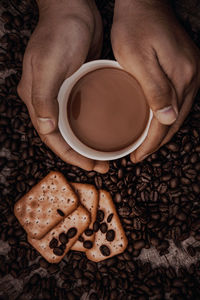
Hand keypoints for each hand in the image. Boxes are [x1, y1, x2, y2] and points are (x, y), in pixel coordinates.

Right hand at [17, 0, 108, 172]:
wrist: (74, 9)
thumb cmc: (59, 33)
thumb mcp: (48, 65)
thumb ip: (43, 97)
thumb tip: (47, 128)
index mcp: (37, 99)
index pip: (52, 137)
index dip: (70, 155)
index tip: (90, 166)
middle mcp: (48, 100)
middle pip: (64, 136)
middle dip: (82, 154)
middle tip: (103, 165)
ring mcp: (63, 93)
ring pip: (75, 127)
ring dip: (89, 143)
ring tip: (106, 154)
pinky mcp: (77, 86)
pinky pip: (84, 113)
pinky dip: (94, 125)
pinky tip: (108, 130)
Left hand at [111, 0, 199, 162]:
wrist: (143, 3)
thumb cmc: (135, 28)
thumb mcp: (139, 60)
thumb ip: (155, 90)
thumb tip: (169, 119)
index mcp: (182, 77)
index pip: (166, 123)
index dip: (150, 144)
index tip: (136, 156)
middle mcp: (192, 77)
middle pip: (176, 121)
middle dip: (157, 142)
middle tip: (139, 154)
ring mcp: (192, 72)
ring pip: (178, 113)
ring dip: (163, 131)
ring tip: (145, 144)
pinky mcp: (185, 68)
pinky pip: (179, 100)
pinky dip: (167, 116)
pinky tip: (156, 121)